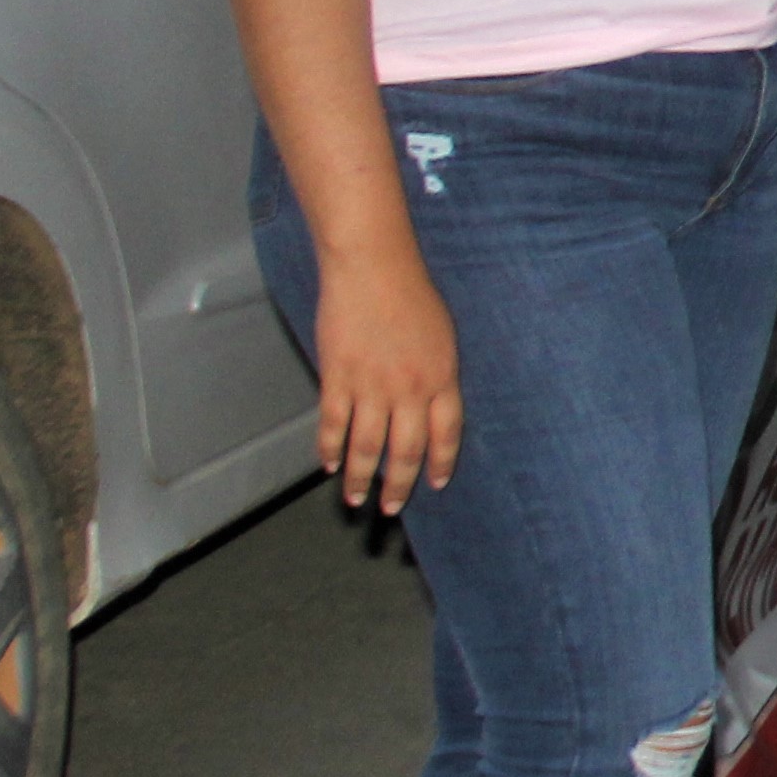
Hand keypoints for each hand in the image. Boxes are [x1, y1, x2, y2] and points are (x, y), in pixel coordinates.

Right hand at [311, 246, 464, 512]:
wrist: (374, 267)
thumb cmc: (411, 293)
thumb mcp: (442, 335)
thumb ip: (436, 373)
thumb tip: (428, 403)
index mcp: (443, 377)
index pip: (447, 434)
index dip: (440, 462)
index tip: (435, 483)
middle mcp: (410, 389)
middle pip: (406, 450)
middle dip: (399, 484)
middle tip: (392, 509)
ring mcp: (372, 385)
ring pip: (367, 446)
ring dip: (361, 477)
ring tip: (356, 499)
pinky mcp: (338, 377)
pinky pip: (333, 424)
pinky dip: (330, 448)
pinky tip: (329, 464)